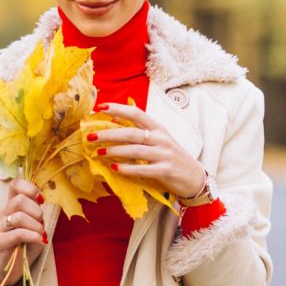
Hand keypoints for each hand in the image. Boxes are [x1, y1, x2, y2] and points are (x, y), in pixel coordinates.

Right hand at [0, 176, 46, 285]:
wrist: (14, 269)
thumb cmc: (26, 245)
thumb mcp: (35, 225)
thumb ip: (36, 212)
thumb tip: (40, 201)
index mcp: (12, 206)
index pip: (15, 185)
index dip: (29, 188)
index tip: (40, 200)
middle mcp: (4, 214)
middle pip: (19, 200)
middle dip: (36, 211)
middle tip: (41, 224)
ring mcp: (0, 227)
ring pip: (19, 216)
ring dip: (36, 226)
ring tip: (40, 235)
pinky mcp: (0, 242)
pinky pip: (19, 233)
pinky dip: (34, 236)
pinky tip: (40, 241)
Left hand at [89, 102, 207, 198]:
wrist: (194, 177)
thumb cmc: (171, 157)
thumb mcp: (157, 139)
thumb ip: (138, 129)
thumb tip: (113, 118)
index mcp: (158, 128)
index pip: (137, 113)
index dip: (118, 109)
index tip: (100, 107)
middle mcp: (162, 139)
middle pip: (132, 133)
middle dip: (109, 134)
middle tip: (91, 136)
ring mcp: (165, 155)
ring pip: (136, 150)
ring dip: (115, 151)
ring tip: (98, 153)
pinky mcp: (166, 171)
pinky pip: (143, 169)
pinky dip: (128, 169)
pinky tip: (115, 168)